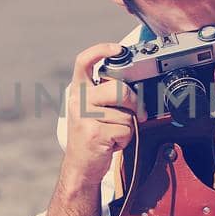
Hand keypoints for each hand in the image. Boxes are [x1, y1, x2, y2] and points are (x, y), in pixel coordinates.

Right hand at [63, 42, 140, 187]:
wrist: (80, 166)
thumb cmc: (92, 136)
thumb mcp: (93, 110)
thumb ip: (107, 95)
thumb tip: (136, 89)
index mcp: (79, 90)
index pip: (84, 61)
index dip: (101, 50)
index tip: (117, 49)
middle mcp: (78, 100)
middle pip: (119, 89)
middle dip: (134, 103)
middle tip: (136, 114)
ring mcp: (84, 116)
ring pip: (125, 115)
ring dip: (126, 128)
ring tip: (112, 134)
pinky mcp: (93, 133)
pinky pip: (124, 131)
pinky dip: (125, 140)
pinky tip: (111, 144)